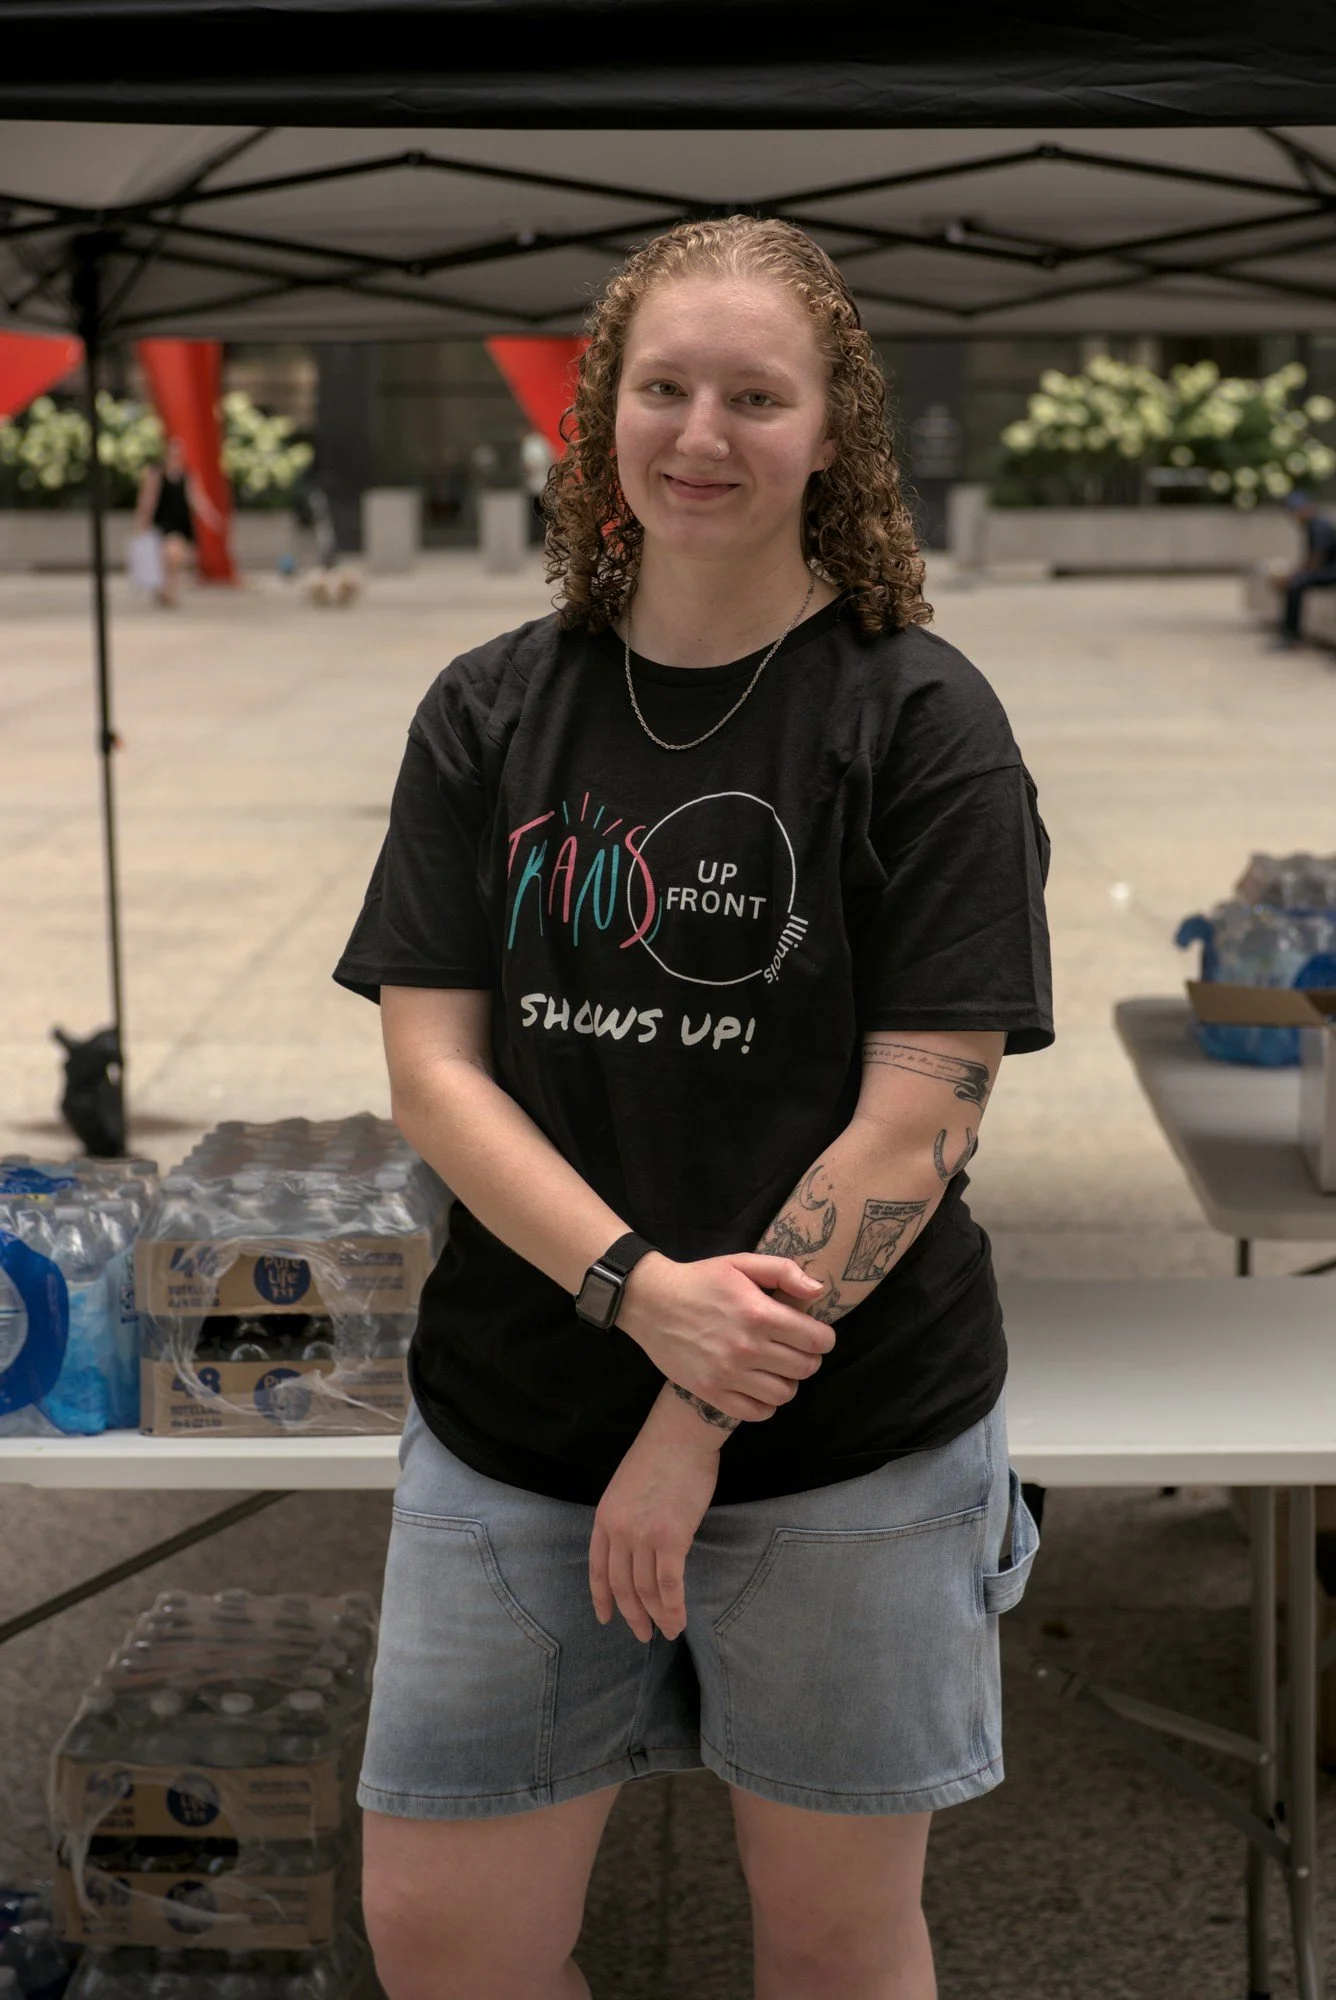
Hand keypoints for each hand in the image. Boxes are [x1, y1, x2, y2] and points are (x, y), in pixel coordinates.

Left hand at [589, 1390, 720, 1640]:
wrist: (680, 1435)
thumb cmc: (660, 1456)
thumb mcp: (625, 1489)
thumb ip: (626, 1520)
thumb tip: (639, 1550)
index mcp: (604, 1518)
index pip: (597, 1569)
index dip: (601, 1598)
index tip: (606, 1618)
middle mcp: (619, 1532)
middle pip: (622, 1586)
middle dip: (632, 1615)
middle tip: (643, 1634)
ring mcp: (644, 1537)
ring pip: (647, 1590)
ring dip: (657, 1616)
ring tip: (667, 1631)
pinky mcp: (671, 1539)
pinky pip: (670, 1584)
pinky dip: (674, 1607)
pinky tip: (678, 1620)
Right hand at [617, 1251, 833, 1422]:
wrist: (651, 1302)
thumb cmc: (700, 1280)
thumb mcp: (741, 1263)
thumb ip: (783, 1271)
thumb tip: (818, 1291)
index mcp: (758, 1314)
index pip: (816, 1340)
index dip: (824, 1338)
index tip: (816, 1334)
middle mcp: (747, 1348)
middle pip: (805, 1368)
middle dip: (809, 1358)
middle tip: (796, 1349)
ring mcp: (728, 1374)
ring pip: (784, 1394)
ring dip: (789, 1382)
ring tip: (778, 1368)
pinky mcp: (712, 1392)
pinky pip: (757, 1412)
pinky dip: (766, 1403)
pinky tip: (759, 1385)